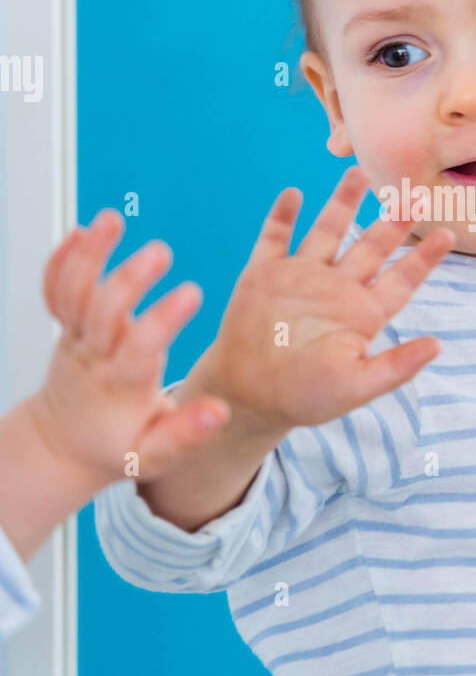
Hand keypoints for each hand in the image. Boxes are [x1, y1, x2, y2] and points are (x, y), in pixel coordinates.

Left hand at [27, 209, 230, 491]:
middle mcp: (95, 356)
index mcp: (123, 386)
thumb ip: (187, 433)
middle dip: (130, 278)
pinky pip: (54, 290)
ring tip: (112, 219)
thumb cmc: (115, 446)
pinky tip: (81, 231)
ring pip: (73, 292)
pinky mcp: (65, 326)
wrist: (62, 445)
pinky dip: (61, 260)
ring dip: (90, 254)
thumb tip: (221, 411)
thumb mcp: (155, 456)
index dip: (164, 319)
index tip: (192, 293)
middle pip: (103, 311)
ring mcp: (75, 338)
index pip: (142, 348)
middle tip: (160, 250)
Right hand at [200, 166, 454, 433]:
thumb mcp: (356, 387)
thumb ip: (396, 367)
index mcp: (362, 314)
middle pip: (371, 245)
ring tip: (358, 171)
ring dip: (342, 202)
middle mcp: (336, 288)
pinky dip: (282, 215)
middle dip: (392, 219)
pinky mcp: (264, 274)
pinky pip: (274, 237)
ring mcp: (300, 277)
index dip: (424, 257)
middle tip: (415, 191)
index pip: (401, 279)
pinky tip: (293, 193)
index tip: (448, 234)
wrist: (247, 396)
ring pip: (328, 229)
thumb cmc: (304, 397)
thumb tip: (439, 346)